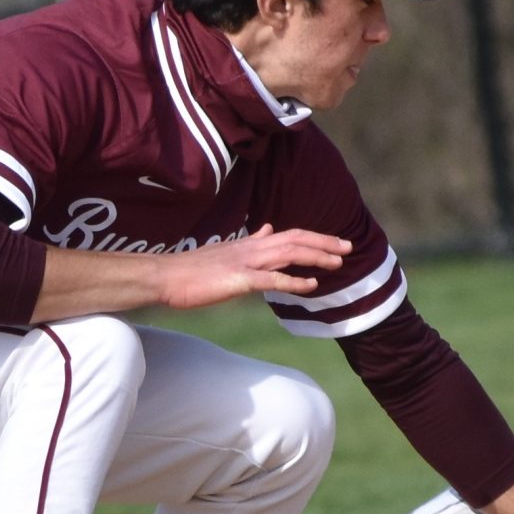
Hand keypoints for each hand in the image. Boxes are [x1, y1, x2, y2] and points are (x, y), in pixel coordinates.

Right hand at [154, 224, 348, 308]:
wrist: (164, 277)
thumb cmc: (191, 269)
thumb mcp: (225, 250)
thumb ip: (250, 242)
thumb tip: (267, 228)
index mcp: (249, 244)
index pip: (288, 235)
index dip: (314, 238)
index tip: (336, 242)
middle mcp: (251, 248)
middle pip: (295, 239)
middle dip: (324, 242)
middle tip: (349, 247)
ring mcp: (245, 262)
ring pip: (288, 253)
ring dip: (316, 256)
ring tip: (339, 261)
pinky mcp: (238, 279)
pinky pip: (272, 280)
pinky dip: (294, 281)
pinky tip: (311, 285)